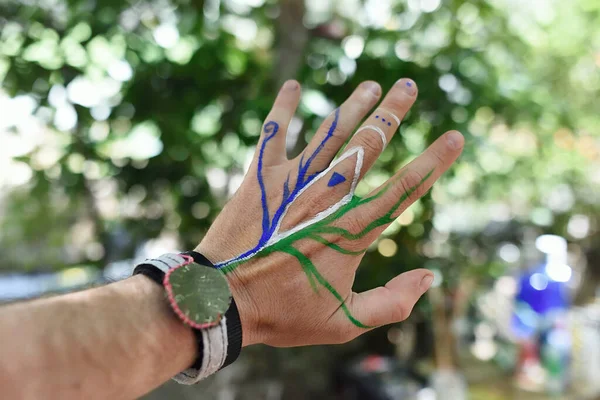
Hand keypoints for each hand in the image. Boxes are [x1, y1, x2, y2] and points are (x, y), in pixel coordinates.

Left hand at [196, 79, 463, 346]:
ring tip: (372, 85)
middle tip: (408, 86)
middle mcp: (325, 198)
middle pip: (367, 146)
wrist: (221, 301)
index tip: (455, 137)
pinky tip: (292, 86)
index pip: (403, 190)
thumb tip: (428, 278)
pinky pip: (273, 135)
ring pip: (329, 134)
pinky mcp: (259, 178)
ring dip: (352, 106)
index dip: (433, 162)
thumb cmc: (283, 314)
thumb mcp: (344, 323)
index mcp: (350, 231)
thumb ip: (391, 303)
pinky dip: (282, 110)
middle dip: (391, 114)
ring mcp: (291, 183)